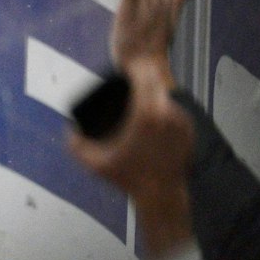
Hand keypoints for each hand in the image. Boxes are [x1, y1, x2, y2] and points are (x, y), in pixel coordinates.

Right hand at [67, 61, 194, 250]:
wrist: (161, 194)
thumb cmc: (129, 178)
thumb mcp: (94, 163)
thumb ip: (76, 144)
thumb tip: (71, 129)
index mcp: (146, 115)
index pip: (145, 77)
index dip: (136, 67)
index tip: (127, 65)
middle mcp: (167, 114)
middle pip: (156, 81)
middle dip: (144, 76)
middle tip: (131, 75)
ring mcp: (181, 121)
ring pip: (165, 96)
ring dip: (153, 94)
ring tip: (138, 98)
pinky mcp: (189, 130)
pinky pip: (173, 111)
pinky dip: (163, 109)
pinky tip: (151, 115)